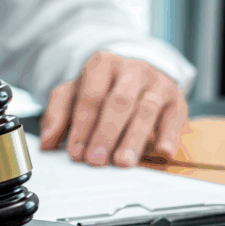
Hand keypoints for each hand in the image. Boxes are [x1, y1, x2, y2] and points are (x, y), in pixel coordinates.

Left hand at [40, 51, 187, 166]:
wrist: (137, 73)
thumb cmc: (102, 87)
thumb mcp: (74, 93)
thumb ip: (58, 114)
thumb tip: (47, 142)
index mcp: (102, 64)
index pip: (91, 96)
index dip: (82, 126)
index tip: (75, 151)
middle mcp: (132, 69)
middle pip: (119, 102)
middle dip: (105, 133)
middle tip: (95, 160)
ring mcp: (157, 83)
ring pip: (146, 109)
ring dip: (133, 138)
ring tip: (122, 161)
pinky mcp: (176, 99)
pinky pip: (174, 116)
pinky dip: (169, 135)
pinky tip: (161, 151)